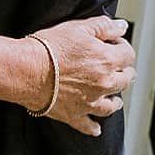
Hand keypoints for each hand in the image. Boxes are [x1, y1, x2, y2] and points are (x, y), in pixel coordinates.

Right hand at [29, 15, 134, 135]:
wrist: (26, 71)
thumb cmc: (49, 48)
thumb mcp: (79, 28)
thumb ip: (104, 27)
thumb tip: (121, 27)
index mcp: (107, 61)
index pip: (128, 55)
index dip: (123, 47)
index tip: (116, 45)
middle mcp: (103, 84)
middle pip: (125, 81)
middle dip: (124, 72)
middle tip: (119, 69)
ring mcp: (90, 102)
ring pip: (112, 106)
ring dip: (115, 101)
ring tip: (114, 99)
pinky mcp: (73, 115)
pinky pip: (88, 126)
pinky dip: (93, 128)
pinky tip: (96, 128)